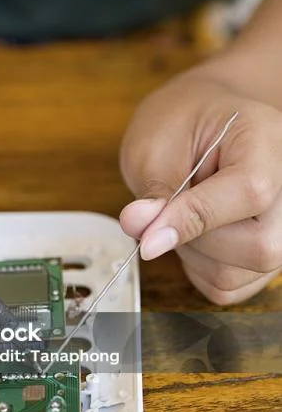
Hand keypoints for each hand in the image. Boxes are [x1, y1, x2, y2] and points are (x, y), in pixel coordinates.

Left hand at [119, 68, 281, 304]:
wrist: (203, 125)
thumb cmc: (182, 125)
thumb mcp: (157, 144)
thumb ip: (155, 189)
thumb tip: (143, 230)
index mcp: (269, 141)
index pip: (250, 192)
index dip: (195, 218)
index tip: (148, 235)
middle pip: (258, 246)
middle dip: (194, 239)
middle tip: (166, 209)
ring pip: (239, 274)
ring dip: (192, 255)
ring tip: (183, 214)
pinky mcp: (270, 258)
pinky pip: (228, 287)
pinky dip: (199, 269)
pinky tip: (196, 234)